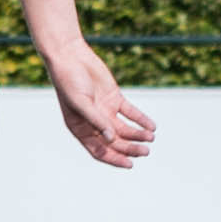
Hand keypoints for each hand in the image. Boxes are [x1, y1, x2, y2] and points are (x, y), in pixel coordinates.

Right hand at [45, 45, 155, 168]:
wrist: (71, 57)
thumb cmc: (69, 81)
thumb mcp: (81, 103)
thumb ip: (96, 120)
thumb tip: (111, 138)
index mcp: (81, 129)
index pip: (99, 151)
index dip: (114, 159)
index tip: (130, 164)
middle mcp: (94, 124)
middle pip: (115, 142)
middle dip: (130, 148)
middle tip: (145, 151)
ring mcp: (105, 112)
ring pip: (125, 129)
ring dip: (138, 134)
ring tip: (151, 137)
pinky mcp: (115, 99)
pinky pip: (130, 113)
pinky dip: (141, 120)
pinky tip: (151, 126)